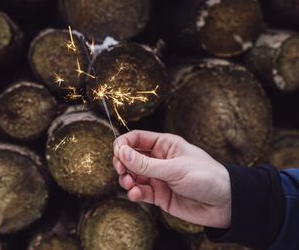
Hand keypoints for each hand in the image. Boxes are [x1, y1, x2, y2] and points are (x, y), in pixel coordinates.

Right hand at [113, 130, 231, 228]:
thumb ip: (146, 163)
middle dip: (122, 164)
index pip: (136, 138)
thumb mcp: (174, 168)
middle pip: (130, 157)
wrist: (224, 204)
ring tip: (129, 184)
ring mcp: (157, 177)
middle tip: (121, 171)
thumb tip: (121, 152)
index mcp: (164, 145)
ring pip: (133, 175)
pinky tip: (135, 195)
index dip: (123, 144)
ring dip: (127, 179)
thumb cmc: (205, 177)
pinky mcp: (158, 195)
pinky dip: (134, 193)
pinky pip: (140, 192)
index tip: (117, 154)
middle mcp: (158, 159)